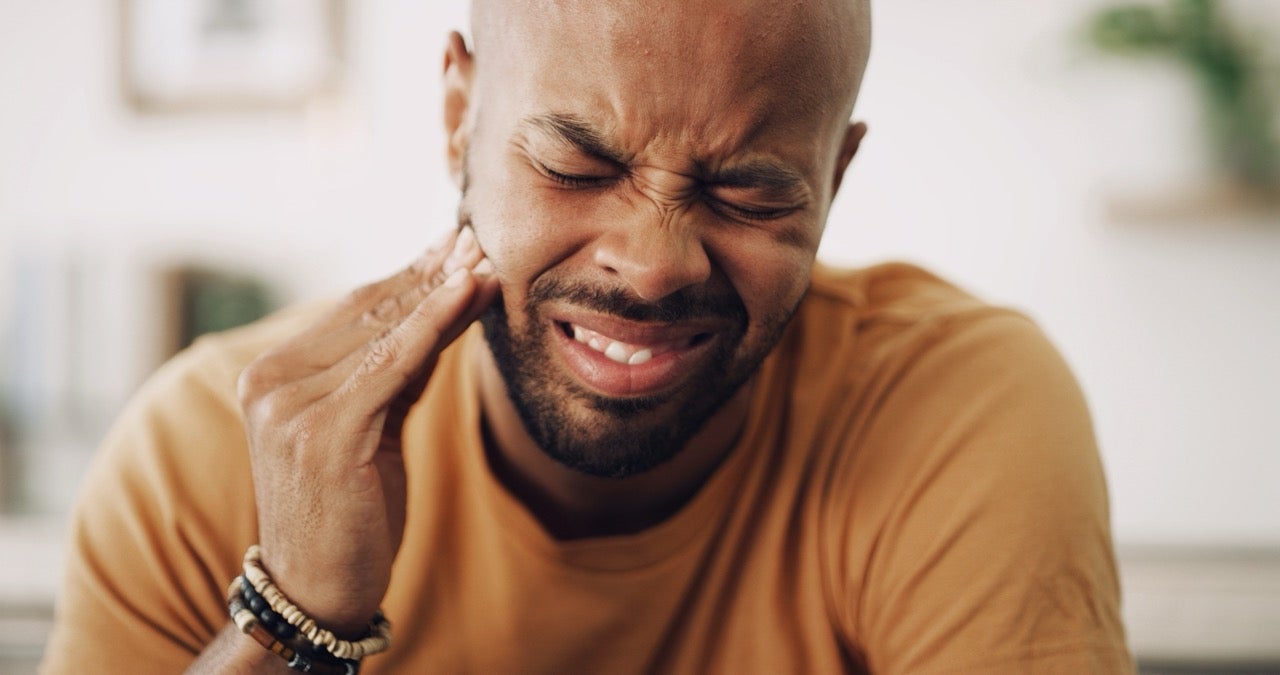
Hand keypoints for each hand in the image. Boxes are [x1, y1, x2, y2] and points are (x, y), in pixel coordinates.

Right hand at [236, 227, 497, 635]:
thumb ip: (397, 369)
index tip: (455, 245)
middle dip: (430, 274)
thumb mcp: (372, 426)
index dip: (411, 275)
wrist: (319, 587)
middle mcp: (270, 382)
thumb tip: (447, 303)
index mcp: (270, 376)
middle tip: (478, 238)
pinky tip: (468, 292)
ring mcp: (290, 406)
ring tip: (485, 260)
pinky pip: (395, 362)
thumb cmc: (350, 509)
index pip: (353, 310)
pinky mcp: (324, 431)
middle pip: (370, 313)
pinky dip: (437, 322)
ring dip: (442, 290)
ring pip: (386, 332)